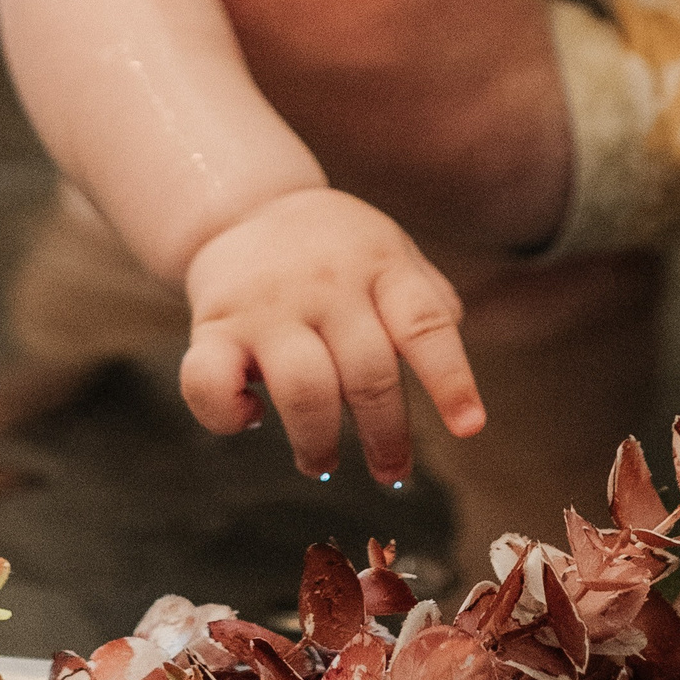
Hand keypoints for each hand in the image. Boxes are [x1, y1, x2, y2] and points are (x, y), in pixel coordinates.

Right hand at [179, 188, 486, 481]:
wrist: (243, 207)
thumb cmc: (336, 251)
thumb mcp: (391, 255)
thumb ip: (428, 305)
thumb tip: (455, 383)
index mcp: (380, 266)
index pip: (424, 324)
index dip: (450, 379)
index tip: (469, 427)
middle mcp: (327, 284)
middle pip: (368, 373)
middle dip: (386, 436)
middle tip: (391, 471)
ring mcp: (267, 305)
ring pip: (303, 390)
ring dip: (318, 442)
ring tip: (321, 462)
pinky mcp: (213, 327)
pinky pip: (210, 382)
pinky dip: (228, 416)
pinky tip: (249, 417)